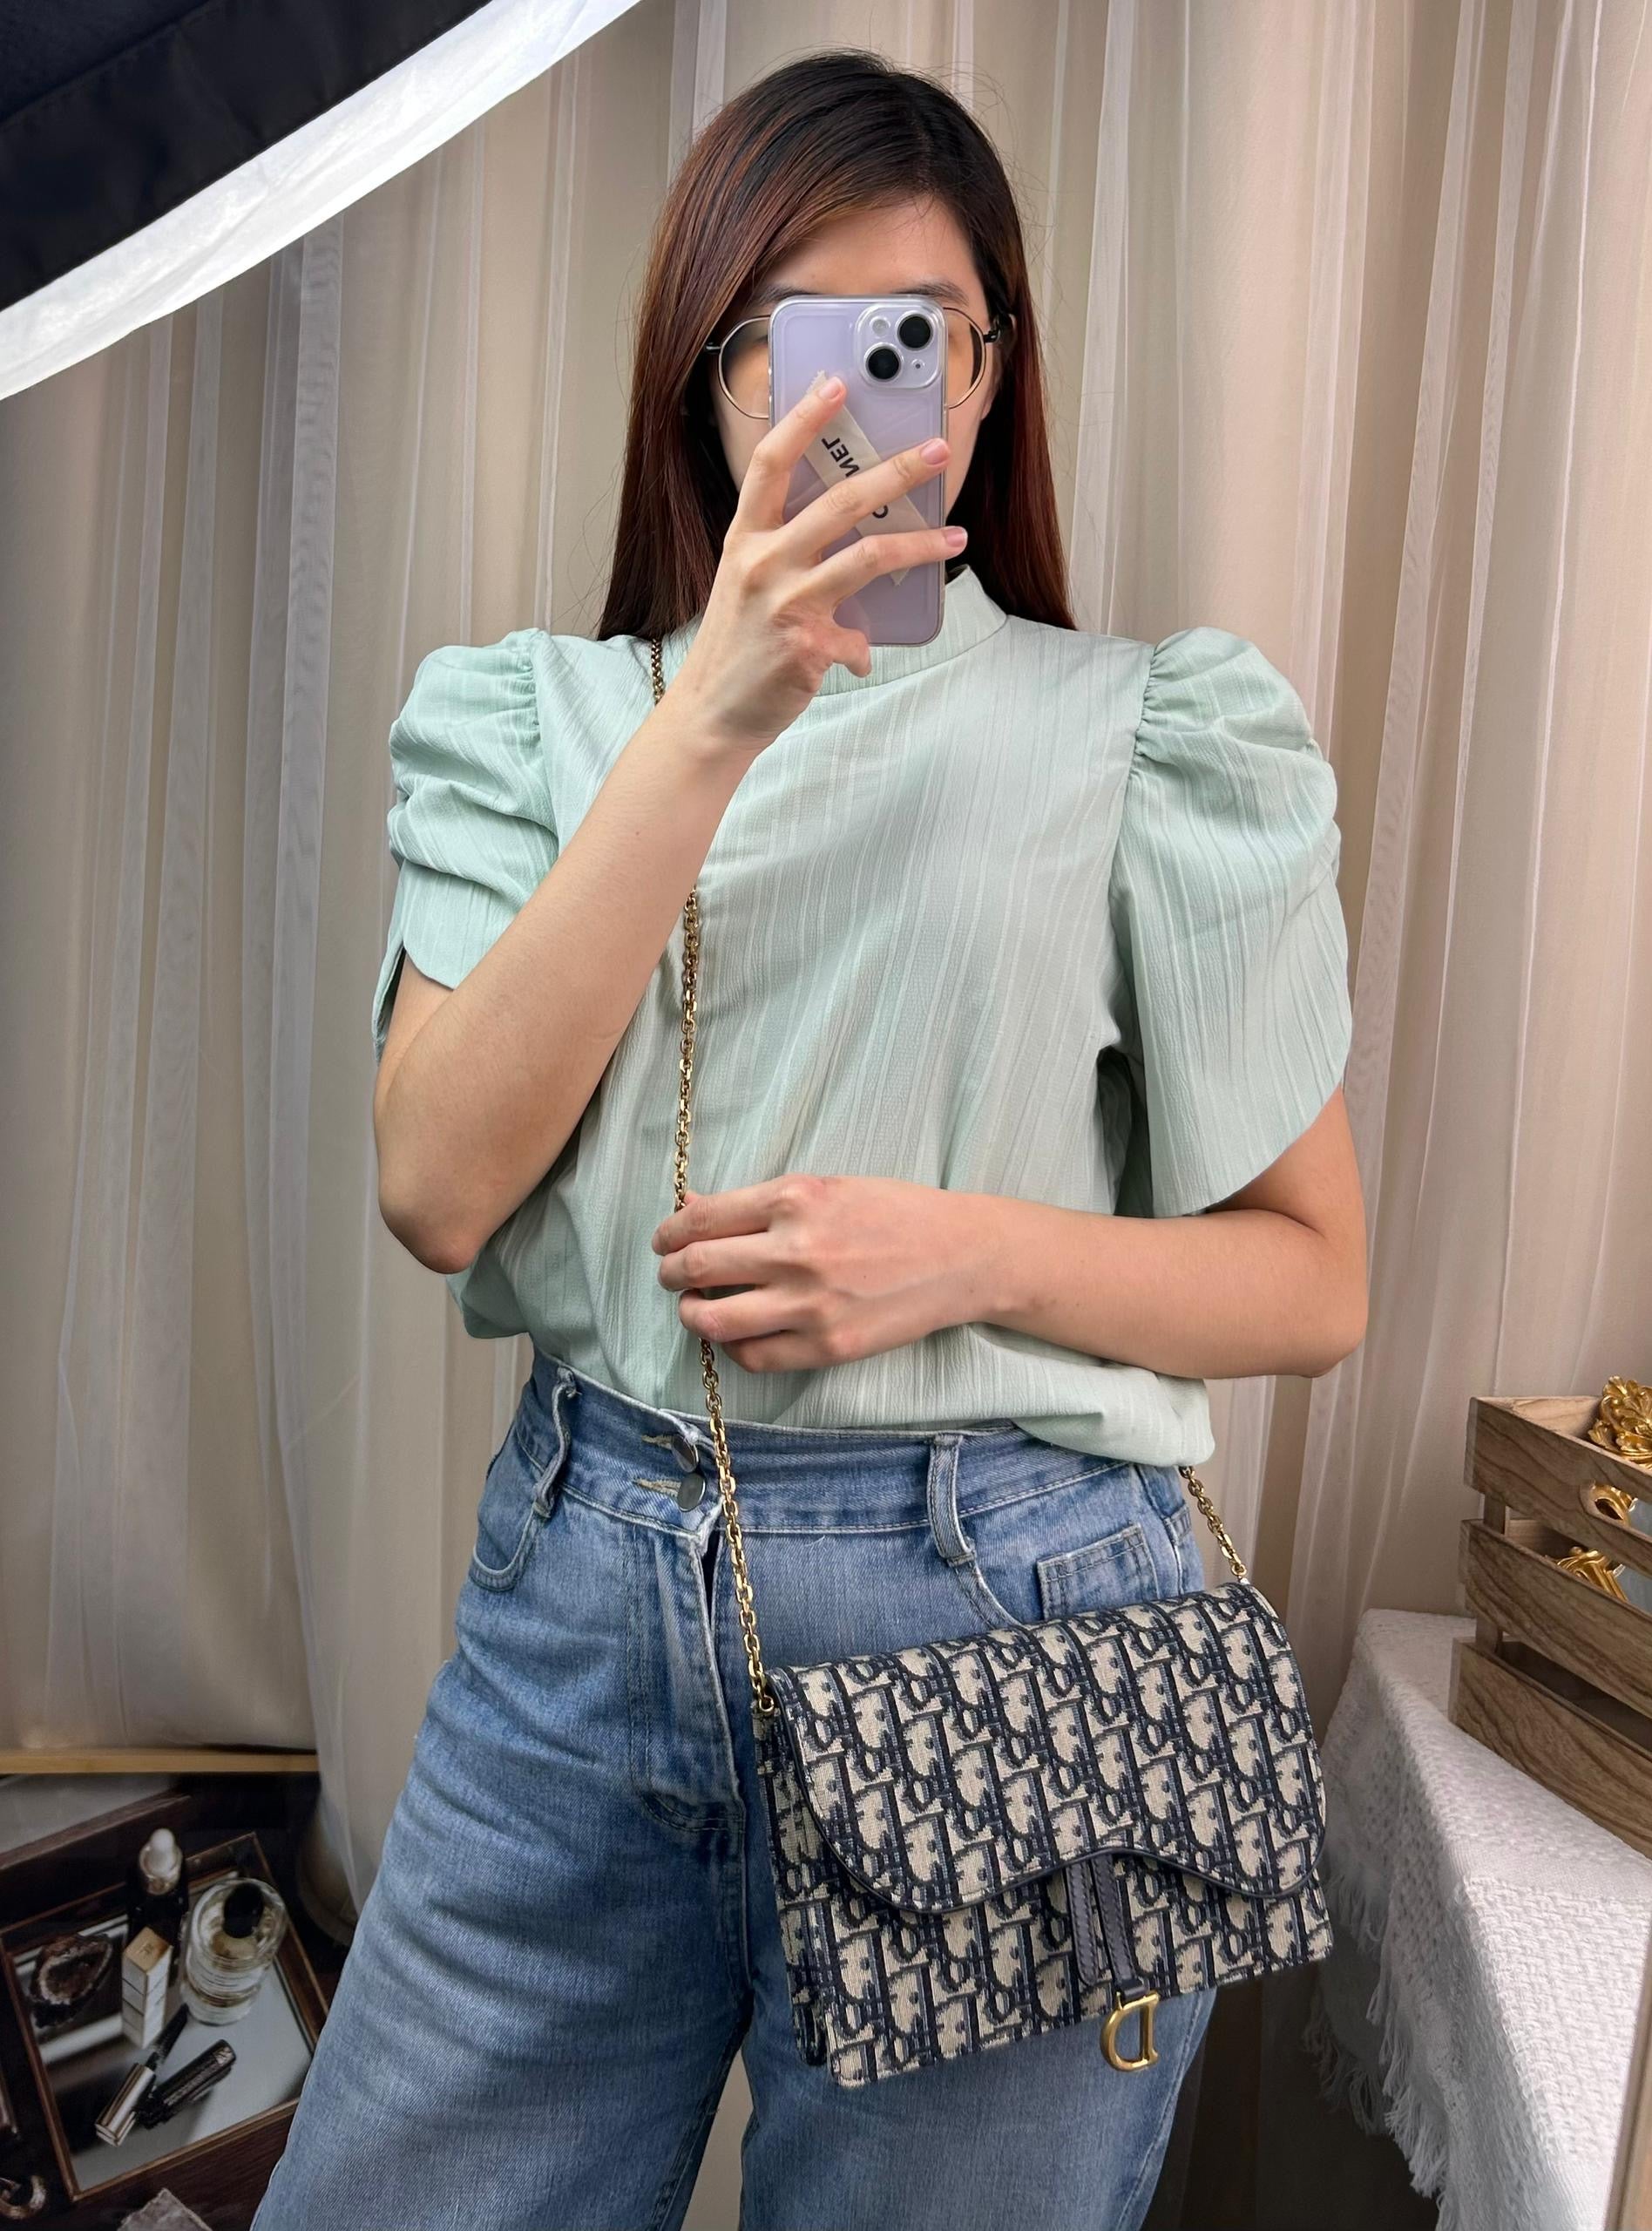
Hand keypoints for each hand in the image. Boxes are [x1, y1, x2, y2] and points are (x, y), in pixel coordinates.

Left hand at [650, 1173, 976, 1372]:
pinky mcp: (828, 1346)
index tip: (664, 1242)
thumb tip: (693, 1210)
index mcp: (794, 1199)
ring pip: (715, 1320)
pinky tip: (736, 1334)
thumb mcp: (827, 1188)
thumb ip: (758, 1203)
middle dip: (670, 1273)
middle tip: (670, 1276)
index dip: (669, 1234)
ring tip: (694, 1309)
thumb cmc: (895, 1213)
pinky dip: (733, 1347)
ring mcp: (811, 1303)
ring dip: (690, 1314)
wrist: (961, 1256)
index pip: (700, 1221)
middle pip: (697, 1267)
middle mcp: (796, 1250)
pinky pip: (755, 1356)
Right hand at [671, 373, 965, 759]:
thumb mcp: (746, 585)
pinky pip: (858, 636)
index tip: (837, 384)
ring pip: (868, 556)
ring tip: (954, 537)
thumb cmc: (735, 647)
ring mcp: (786, 603)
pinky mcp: (807, 646)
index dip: (803, 419)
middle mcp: (763, 563)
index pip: (771, 463)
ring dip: (919, 544)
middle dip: (896, 471)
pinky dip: (862, 645)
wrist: (711, 715)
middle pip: (840, 500)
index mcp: (744, 539)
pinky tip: (859, 653)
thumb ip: (787, 555)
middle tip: (937, 451)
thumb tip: (851, 537)